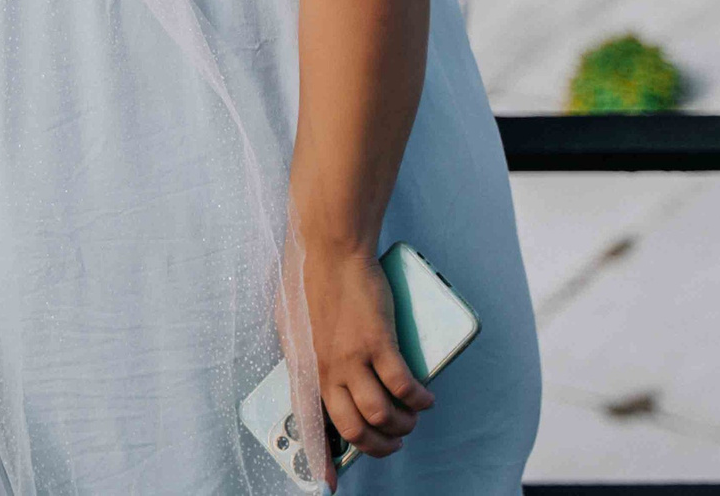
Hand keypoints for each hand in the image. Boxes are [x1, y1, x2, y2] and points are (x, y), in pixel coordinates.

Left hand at [302, 244, 432, 478]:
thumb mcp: (295, 323)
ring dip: (402, 425)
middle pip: (353, 428)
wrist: (328, 246)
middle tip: (393, 441)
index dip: (322, 457)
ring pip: (381, 415)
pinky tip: (425, 398)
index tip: (329, 483)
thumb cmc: (309, 278)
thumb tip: (321, 374)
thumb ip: (308, 352)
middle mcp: (324, 368)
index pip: (309, 421)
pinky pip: (403, 387)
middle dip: (378, 446)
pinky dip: (418, 400)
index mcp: (303, 365)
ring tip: (411, 419)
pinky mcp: (378, 343)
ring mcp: (351, 358)